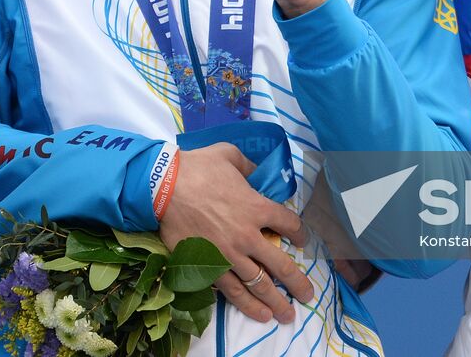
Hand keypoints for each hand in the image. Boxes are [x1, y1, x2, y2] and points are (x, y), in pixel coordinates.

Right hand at [158, 143, 312, 322]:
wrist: (163, 185)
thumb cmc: (197, 167)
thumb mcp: (230, 155)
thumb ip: (249, 167)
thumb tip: (256, 174)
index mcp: (257, 207)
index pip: (290, 224)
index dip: (300, 234)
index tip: (302, 240)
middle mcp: (247, 235)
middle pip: (281, 265)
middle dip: (297, 283)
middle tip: (307, 295)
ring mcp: (228, 254)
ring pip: (258, 284)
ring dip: (275, 301)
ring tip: (286, 314)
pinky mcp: (207, 265)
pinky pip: (231, 290)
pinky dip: (246, 304)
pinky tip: (259, 314)